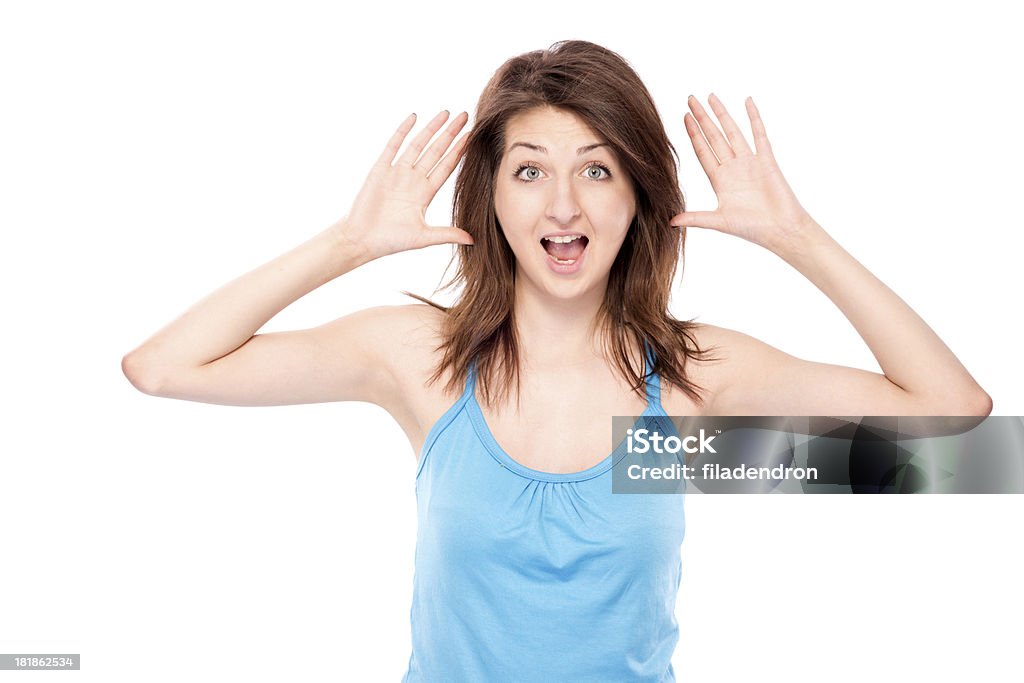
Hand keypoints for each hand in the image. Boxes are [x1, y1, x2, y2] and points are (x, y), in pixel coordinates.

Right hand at [330, 110, 474, 261]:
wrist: (362, 240)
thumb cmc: (390, 241)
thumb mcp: (423, 237)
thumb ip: (447, 234)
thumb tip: (473, 239)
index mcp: (425, 193)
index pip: (446, 166)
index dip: (459, 151)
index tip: (471, 136)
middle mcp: (413, 180)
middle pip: (436, 151)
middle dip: (450, 133)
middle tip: (465, 116)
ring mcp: (397, 173)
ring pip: (418, 145)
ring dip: (431, 129)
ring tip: (446, 113)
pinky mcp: (380, 169)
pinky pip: (393, 146)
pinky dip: (403, 131)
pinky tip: (414, 117)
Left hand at [670, 94, 817, 252]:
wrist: (781, 230)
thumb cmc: (753, 229)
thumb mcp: (719, 222)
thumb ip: (696, 218)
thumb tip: (670, 222)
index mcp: (720, 180)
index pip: (703, 151)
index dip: (693, 134)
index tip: (685, 117)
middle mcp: (733, 168)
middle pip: (713, 137)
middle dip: (702, 118)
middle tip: (691, 99)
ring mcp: (750, 162)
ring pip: (733, 132)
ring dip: (722, 114)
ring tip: (711, 96)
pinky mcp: (766, 160)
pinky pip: (759, 134)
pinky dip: (753, 118)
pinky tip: (747, 101)